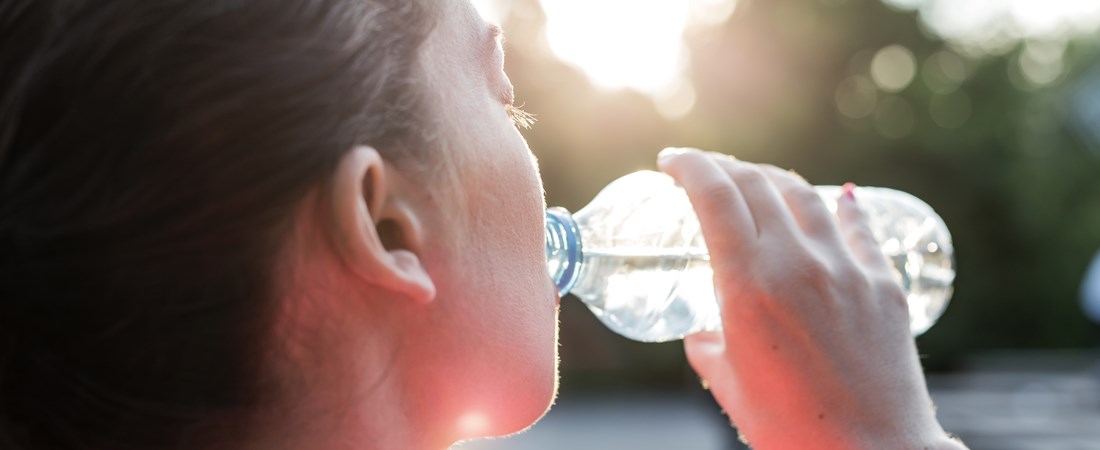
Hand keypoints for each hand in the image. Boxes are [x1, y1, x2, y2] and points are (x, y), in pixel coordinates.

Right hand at [657, 148, 964, 448]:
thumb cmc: (793, 430)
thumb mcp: (731, 387)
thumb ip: (709, 350)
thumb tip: (701, 336)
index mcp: (749, 288)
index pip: (714, 197)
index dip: (689, 166)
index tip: (671, 162)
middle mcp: (797, 265)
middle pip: (755, 184)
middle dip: (722, 166)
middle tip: (705, 169)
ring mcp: (845, 270)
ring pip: (804, 196)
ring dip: (773, 178)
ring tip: (757, 180)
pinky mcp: (883, 285)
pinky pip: (860, 228)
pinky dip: (843, 205)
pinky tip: (839, 194)